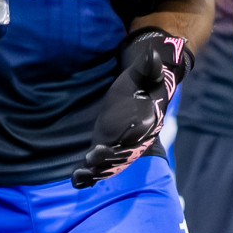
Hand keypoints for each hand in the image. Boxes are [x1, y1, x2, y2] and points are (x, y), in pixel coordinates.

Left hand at [71, 29, 190, 188]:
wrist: (140, 93)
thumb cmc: (143, 82)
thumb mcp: (145, 72)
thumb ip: (150, 67)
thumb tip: (155, 53)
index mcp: (147, 122)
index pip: (137, 134)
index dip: (125, 140)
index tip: (110, 142)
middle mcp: (135, 140)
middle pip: (123, 154)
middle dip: (108, 159)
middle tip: (91, 158)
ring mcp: (120, 148)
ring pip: (111, 164)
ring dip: (98, 170)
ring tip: (82, 174)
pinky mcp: (107, 150)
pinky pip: (100, 166)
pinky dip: (89, 175)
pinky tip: (77, 179)